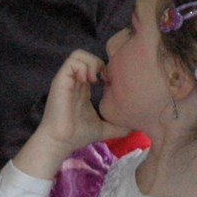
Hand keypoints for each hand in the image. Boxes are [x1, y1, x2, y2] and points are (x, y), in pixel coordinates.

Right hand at [12, 50, 111, 179]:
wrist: (61, 142)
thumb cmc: (78, 135)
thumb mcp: (104, 128)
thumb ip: (118, 126)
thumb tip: (135, 129)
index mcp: (83, 88)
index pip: (92, 66)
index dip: (105, 69)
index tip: (111, 83)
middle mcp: (74, 81)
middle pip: (86, 56)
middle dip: (99, 62)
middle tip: (105, 80)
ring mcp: (67, 79)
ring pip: (78, 54)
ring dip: (90, 63)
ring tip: (95, 80)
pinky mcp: (61, 81)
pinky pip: (72, 62)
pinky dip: (82, 67)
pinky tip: (87, 82)